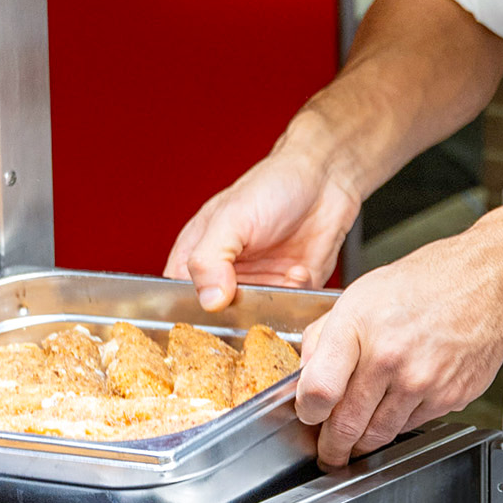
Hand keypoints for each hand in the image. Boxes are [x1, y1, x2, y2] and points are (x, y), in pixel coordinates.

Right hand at [165, 140, 361, 309]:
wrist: (325, 179)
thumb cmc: (272, 186)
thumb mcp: (231, 217)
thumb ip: (210, 259)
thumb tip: (209, 300)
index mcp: (195, 257)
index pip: (176, 301)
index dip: (187, 315)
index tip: (210, 313)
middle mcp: (223, 277)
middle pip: (215, 320)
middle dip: (236, 316)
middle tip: (253, 298)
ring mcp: (257, 286)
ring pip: (254, 322)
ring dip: (271, 306)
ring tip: (283, 274)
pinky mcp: (288, 292)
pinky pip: (289, 314)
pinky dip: (296, 298)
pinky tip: (299, 272)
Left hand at [292, 223, 502, 466]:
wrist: (487, 283)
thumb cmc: (424, 284)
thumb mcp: (359, 296)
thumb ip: (324, 338)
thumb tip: (305, 378)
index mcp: (360, 328)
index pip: (318, 391)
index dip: (307, 411)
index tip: (308, 416)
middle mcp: (391, 359)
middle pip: (347, 426)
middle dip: (331, 447)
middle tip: (327, 453)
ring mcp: (423, 383)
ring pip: (379, 435)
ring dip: (363, 443)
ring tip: (356, 439)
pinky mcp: (450, 398)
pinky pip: (411, 425)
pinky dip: (398, 423)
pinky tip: (398, 405)